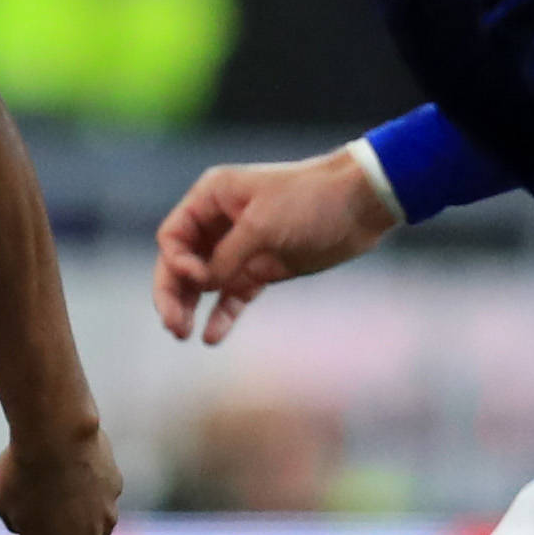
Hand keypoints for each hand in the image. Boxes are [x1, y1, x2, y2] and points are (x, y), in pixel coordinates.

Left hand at [0, 419, 120, 534]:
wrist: (57, 436)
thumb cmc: (22, 473)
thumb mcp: (4, 504)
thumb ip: (20, 522)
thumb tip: (36, 522)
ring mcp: (105, 519)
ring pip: (89, 530)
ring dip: (72, 525)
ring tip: (54, 506)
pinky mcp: (115, 491)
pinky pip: (98, 500)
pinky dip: (86, 496)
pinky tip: (72, 478)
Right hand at [152, 148, 397, 345]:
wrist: (360, 204)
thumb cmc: (309, 200)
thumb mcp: (261, 225)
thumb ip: (226, 257)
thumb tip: (203, 286)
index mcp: (212, 197)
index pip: (173, 236)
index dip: (176, 263)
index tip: (198, 280)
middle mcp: (220, 221)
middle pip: (181, 263)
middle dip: (173, 293)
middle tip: (173, 326)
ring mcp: (240, 247)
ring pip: (203, 282)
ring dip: (191, 306)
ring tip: (184, 334)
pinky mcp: (262, 269)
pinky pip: (232, 295)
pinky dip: (221, 314)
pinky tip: (211, 337)